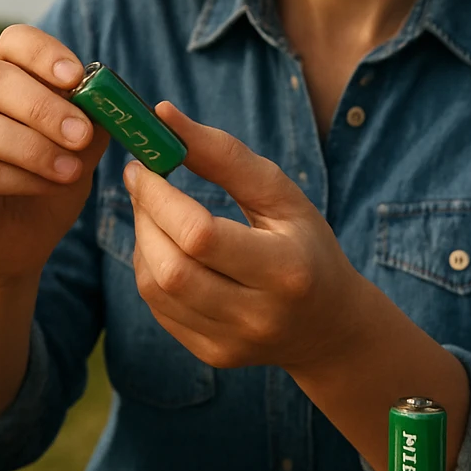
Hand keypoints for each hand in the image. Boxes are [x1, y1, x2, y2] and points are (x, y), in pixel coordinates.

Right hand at [0, 24, 110, 285]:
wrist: (25, 239)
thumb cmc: (53, 179)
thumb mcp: (83, 148)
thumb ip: (94, 121)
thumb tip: (112, 101)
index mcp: (6, 77)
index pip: (13, 41)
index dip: (42, 53)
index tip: (76, 77)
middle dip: (43, 106)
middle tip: (80, 135)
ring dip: (33, 147)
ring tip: (72, 170)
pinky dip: (20, 178)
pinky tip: (48, 188)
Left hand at [122, 102, 369, 371]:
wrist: (328, 327)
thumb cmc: (306, 246)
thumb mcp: (282, 196)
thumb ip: (225, 155)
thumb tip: (164, 116)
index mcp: (285, 270)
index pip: (201, 236)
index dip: (159, 197)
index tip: (143, 165)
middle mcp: (257, 315)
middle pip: (171, 268)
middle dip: (144, 217)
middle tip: (142, 183)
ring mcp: (231, 343)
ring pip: (156, 289)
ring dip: (142, 240)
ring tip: (155, 213)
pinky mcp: (212, 355)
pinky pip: (158, 308)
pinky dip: (151, 269)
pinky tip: (167, 248)